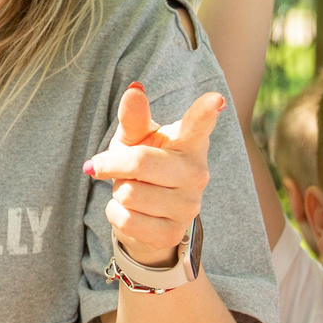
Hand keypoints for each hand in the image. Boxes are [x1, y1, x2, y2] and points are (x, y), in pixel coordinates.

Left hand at [86, 83, 226, 267]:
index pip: (198, 126)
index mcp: (189, 143)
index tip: (215, 99)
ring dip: (117, 192)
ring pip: (129, 194)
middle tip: (106, 166)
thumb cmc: (142, 167)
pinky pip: (127, 220)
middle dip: (112, 165)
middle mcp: (196, 172)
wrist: (146, 217)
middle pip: (140, 162)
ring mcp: (189, 206)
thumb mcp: (135, 140)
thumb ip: (134, 118)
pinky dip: (115, 214)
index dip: (206, 112)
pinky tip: (130, 212)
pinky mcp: (173, 233)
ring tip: (131, 191)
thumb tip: (134, 90)